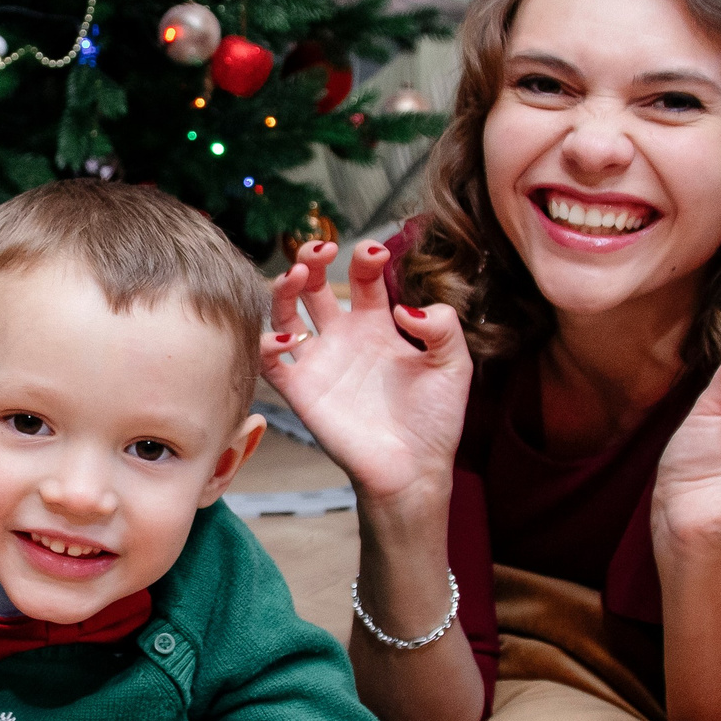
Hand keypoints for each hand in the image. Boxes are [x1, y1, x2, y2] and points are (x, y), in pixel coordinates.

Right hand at [260, 239, 470, 508]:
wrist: (414, 470)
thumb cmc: (435, 420)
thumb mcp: (453, 366)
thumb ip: (442, 327)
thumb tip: (403, 308)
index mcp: (378, 325)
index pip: (363, 276)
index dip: (364, 257)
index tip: (372, 251)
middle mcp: (344, 337)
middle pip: (315, 284)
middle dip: (312, 258)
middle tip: (320, 250)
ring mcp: (320, 362)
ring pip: (285, 313)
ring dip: (284, 288)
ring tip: (297, 275)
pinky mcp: (301, 391)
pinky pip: (270, 362)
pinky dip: (268, 343)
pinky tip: (289, 338)